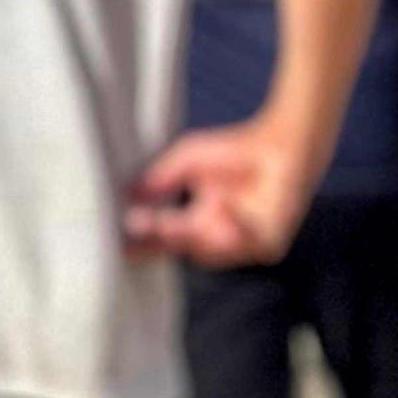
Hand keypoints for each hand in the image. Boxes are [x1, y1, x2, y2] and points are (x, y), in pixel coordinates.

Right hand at [125, 120, 316, 267]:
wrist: (278, 144)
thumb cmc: (234, 150)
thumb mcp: (185, 159)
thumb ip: (159, 177)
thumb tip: (128, 194)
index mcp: (194, 224)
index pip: (162, 239)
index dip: (141, 242)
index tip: (118, 238)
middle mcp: (215, 238)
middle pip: (181, 247)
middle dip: (161, 236)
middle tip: (140, 223)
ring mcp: (241, 244)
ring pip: (211, 253)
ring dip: (197, 235)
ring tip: (186, 217)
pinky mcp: (269, 244)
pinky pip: (250, 245)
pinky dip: (238, 224)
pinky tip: (229, 204)